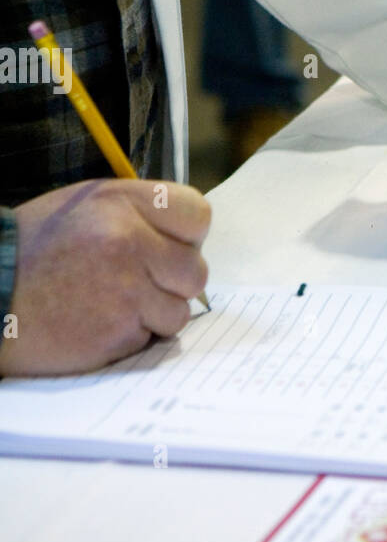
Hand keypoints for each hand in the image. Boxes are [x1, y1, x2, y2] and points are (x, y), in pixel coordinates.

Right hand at [0, 179, 210, 375]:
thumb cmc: (34, 251)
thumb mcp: (84, 208)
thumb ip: (137, 215)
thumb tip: (185, 239)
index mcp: (121, 202)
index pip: (197, 214)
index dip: (186, 236)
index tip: (167, 247)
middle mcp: (128, 241)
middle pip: (195, 270)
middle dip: (172, 282)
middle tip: (137, 283)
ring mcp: (126, 290)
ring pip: (179, 311)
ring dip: (153, 314)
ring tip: (111, 303)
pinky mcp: (118, 332)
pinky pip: (152, 338)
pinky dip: (131, 337)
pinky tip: (97, 322)